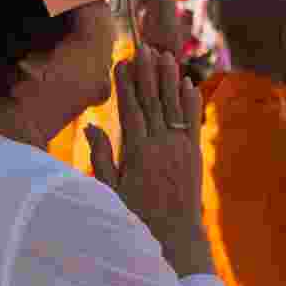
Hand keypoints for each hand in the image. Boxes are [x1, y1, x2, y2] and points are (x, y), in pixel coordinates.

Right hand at [85, 46, 213, 276]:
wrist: (174, 237)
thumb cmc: (136, 216)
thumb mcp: (110, 190)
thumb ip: (101, 156)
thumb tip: (92, 126)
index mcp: (137, 151)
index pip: (130, 108)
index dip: (126, 83)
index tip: (121, 61)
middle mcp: (160, 144)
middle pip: (152, 100)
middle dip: (147, 72)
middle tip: (143, 47)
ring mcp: (180, 147)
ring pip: (173, 105)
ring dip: (169, 78)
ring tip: (165, 55)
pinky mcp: (193, 153)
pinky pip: (192, 121)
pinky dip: (191, 101)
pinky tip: (188, 83)